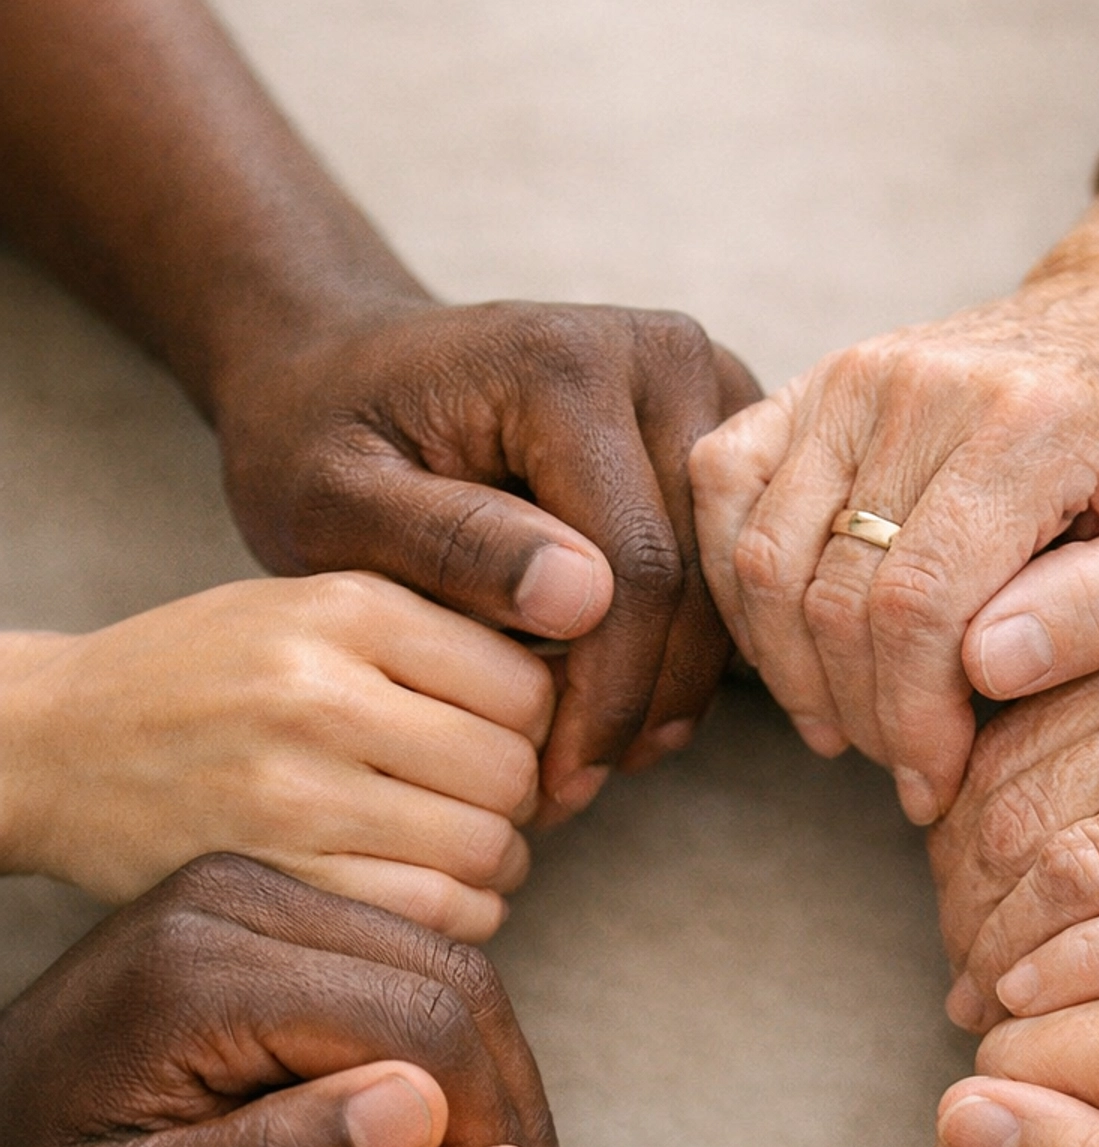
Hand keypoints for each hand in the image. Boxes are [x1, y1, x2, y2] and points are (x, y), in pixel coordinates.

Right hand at [0, 572, 555, 939]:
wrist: (54, 744)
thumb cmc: (205, 678)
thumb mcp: (308, 609)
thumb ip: (432, 634)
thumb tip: (580, 678)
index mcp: (346, 607)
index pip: (526, 683)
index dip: (539, 728)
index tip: (506, 746)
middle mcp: (322, 691)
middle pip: (513, 773)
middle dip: (519, 803)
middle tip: (481, 809)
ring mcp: (295, 790)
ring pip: (487, 850)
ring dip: (495, 868)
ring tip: (452, 852)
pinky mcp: (276, 875)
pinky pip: (432, 915)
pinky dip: (456, 918)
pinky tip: (425, 896)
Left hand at [0, 853, 558, 1146]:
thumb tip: (422, 1113)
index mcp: (197, 969)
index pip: (417, 1021)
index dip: (492, 1128)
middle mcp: (236, 897)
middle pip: (450, 976)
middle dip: (508, 1099)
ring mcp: (259, 893)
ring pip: (446, 965)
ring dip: (488, 1076)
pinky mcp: (274, 915)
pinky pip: (405, 968)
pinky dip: (448, 1053)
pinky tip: (445, 1137)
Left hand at [216, 303, 760, 813]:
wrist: (335, 368)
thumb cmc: (316, 441)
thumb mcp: (334, 501)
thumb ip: (448, 542)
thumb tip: (583, 598)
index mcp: (569, 365)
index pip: (637, 566)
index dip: (607, 696)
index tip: (555, 782)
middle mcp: (661, 355)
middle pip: (702, 579)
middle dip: (645, 703)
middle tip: (573, 790)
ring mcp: (707, 384)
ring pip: (733, 582)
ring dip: (676, 687)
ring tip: (593, 758)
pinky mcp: (724, 426)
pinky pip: (734, 565)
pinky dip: (690, 647)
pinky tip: (620, 702)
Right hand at [692, 132, 1098, 823]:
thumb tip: (986, 668)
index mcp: (1031, 423)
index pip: (917, 607)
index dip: (911, 721)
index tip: (935, 785)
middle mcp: (925, 384)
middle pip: (834, 596)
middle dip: (862, 714)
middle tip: (908, 767)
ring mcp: (854, 374)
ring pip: (765, 558)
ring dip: (796, 670)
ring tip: (856, 724)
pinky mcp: (811, 381)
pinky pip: (724, 491)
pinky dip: (741, 588)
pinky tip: (797, 651)